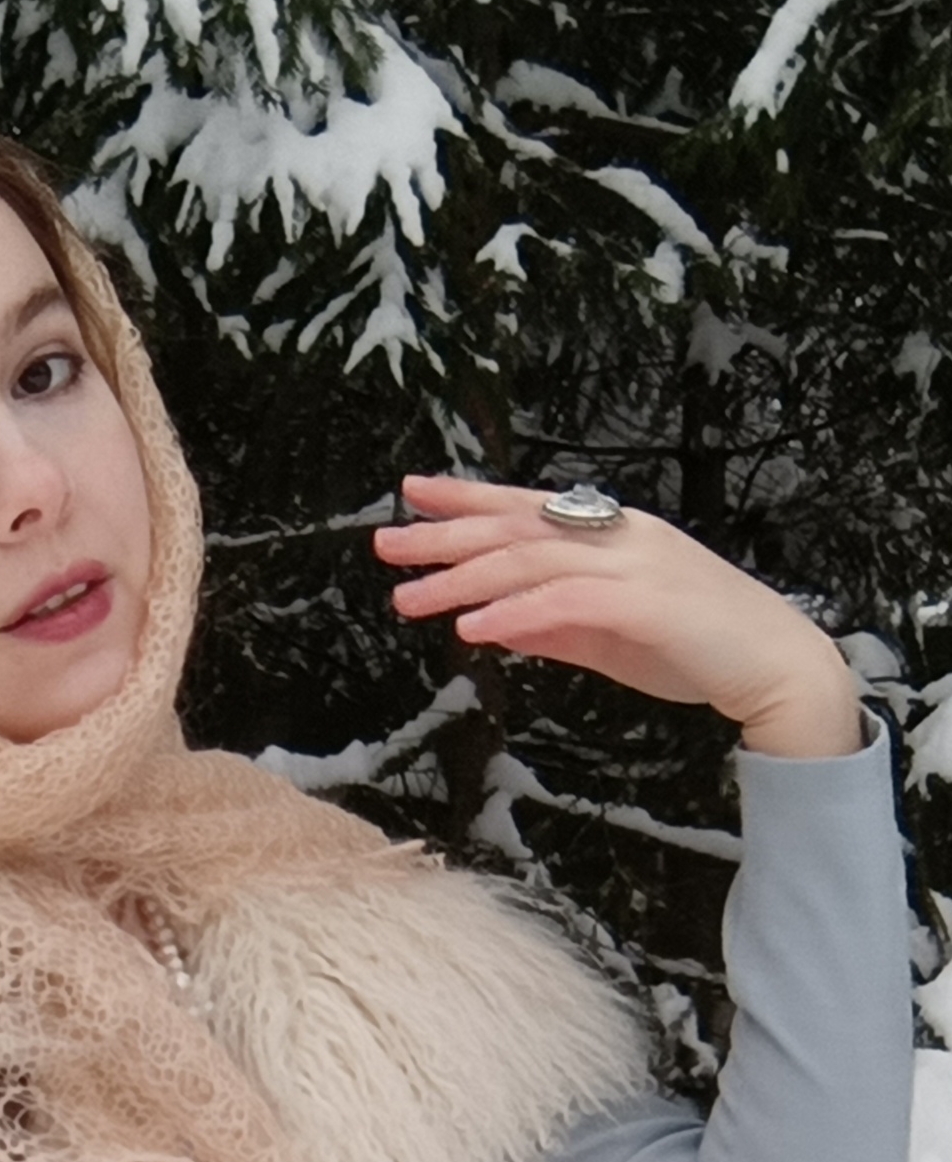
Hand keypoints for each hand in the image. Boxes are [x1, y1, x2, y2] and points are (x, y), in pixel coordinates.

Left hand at [373, 476, 862, 757]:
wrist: (774, 666)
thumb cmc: (696, 649)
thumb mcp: (607, 637)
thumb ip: (552, 626)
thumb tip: (490, 622)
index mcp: (611, 533)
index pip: (527, 507)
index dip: (468, 498)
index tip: (413, 495)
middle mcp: (619, 535)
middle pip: (517, 526)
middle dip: (446, 534)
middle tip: (387, 544)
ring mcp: (634, 564)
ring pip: (530, 559)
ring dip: (464, 579)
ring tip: (410, 599)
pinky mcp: (646, 602)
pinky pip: (565, 600)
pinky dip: (514, 610)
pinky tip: (473, 626)